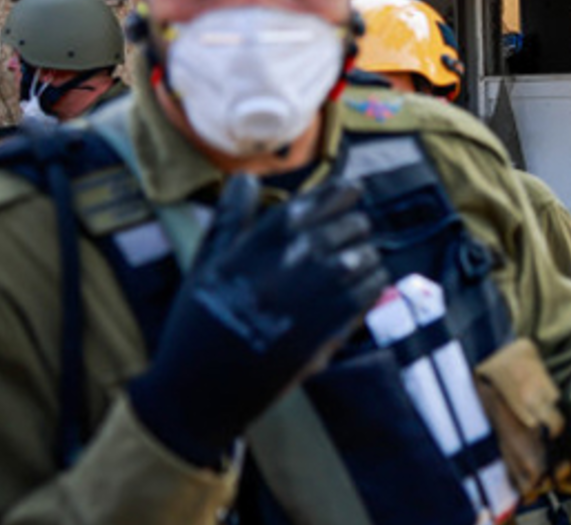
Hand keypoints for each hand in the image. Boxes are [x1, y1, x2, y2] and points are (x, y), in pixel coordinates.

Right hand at [129, 174, 389, 465]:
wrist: (199, 393)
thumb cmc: (197, 325)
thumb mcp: (204, 267)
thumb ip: (230, 220)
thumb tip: (247, 177)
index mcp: (251, 250)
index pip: (304, 208)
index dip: (333, 193)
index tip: (352, 187)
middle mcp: (283, 270)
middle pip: (338, 230)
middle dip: (354, 222)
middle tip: (359, 222)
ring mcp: (309, 301)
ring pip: (359, 259)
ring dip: (366, 250)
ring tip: (364, 251)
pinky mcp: (326, 331)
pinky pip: (365, 294)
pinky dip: (372, 282)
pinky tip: (368, 280)